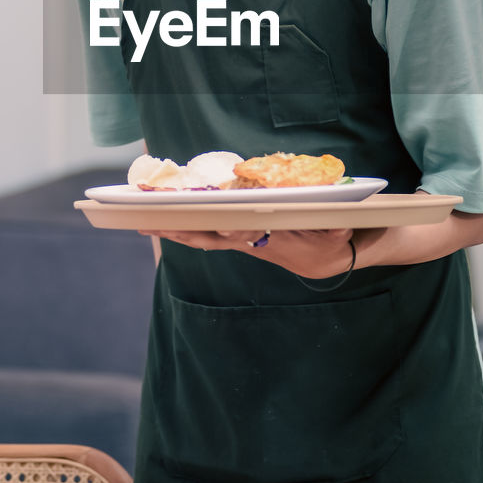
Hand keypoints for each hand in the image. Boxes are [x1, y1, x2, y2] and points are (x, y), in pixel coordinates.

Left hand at [137, 226, 357, 279]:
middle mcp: (250, 242)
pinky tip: (162, 223)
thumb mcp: (336, 233)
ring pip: (203, 237)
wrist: (323, 259)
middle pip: (212, 237)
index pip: (248, 234)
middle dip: (185, 231)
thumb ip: (334, 230)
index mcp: (272, 240)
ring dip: (175, 231)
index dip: (233, 230)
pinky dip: (183, 230)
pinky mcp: (236, 238)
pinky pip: (204, 235)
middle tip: (156, 224)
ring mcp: (240, 241)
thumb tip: (336, 227)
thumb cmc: (329, 238)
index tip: (220, 224)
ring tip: (145, 223)